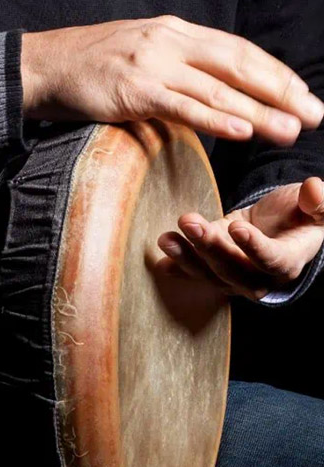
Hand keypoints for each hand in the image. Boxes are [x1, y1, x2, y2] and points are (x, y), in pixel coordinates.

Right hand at [21, 16, 323, 144]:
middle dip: (280, 91)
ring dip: (258, 111)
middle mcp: (171, 41)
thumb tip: (204, 96)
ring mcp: (152, 63)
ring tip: (289, 129)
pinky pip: (181, 106)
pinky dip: (215, 117)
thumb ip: (175, 70)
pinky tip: (242, 129)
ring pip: (216, 88)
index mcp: (176, 33)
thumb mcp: (140, 55)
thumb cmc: (91, 67)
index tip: (302, 95)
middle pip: (238, 65)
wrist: (45, 66)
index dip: (274, 73)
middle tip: (312, 114)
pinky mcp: (133, 89)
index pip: (237, 51)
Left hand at [156, 177, 323, 300]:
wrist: (278, 228)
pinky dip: (176, 268)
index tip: (237, 228)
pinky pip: (193, 273)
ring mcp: (231, 276)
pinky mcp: (211, 268)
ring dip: (185, 256)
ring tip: (166, 239)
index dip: (254, 247)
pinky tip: (159, 261)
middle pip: (231, 268)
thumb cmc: (300, 215)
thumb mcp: (316, 207)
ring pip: (207, 273)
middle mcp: (258, 277)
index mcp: (287, 261)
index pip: (270, 260)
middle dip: (209, 247)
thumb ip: (318, 202)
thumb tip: (314, 189)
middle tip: (189, 222)